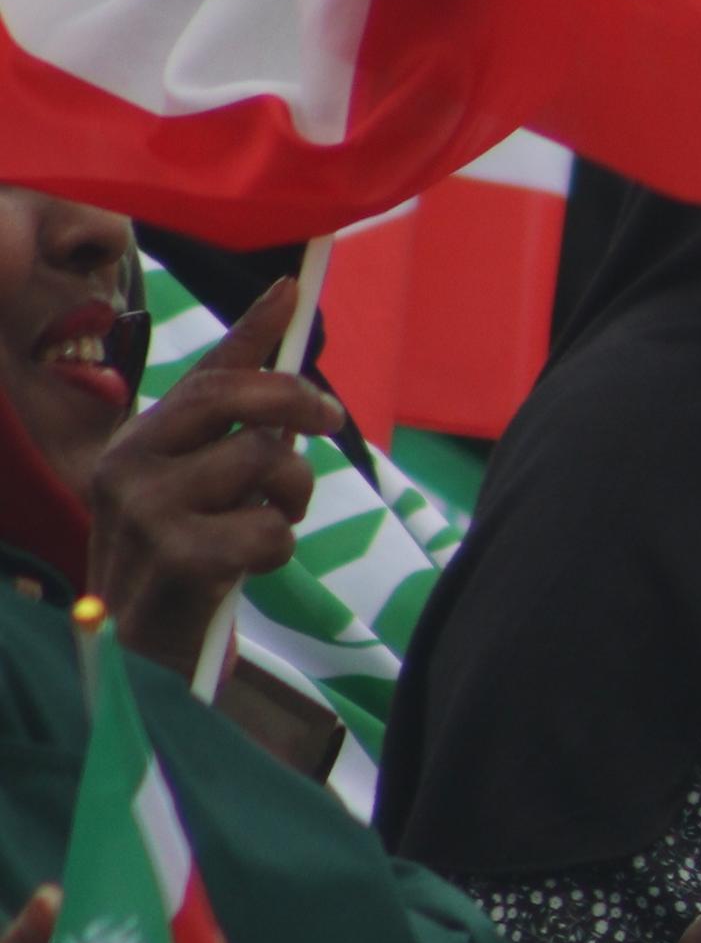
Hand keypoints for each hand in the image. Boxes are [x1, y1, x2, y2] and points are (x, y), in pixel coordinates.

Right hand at [83, 276, 341, 681]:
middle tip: (330, 419)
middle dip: (296, 398)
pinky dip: (278, 546)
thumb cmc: (185, 555)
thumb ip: (234, 417)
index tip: (295, 290)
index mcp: (135, 443)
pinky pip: (269, 529)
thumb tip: (287, 312)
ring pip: (263, 463)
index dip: (254, 329)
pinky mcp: (178, 560)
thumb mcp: (198, 481)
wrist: (143, 653)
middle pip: (233, 400)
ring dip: (292, 495)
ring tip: (271, 521)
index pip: (204, 374)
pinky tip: (249, 565)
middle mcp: (128, 469)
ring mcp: (148, 514)